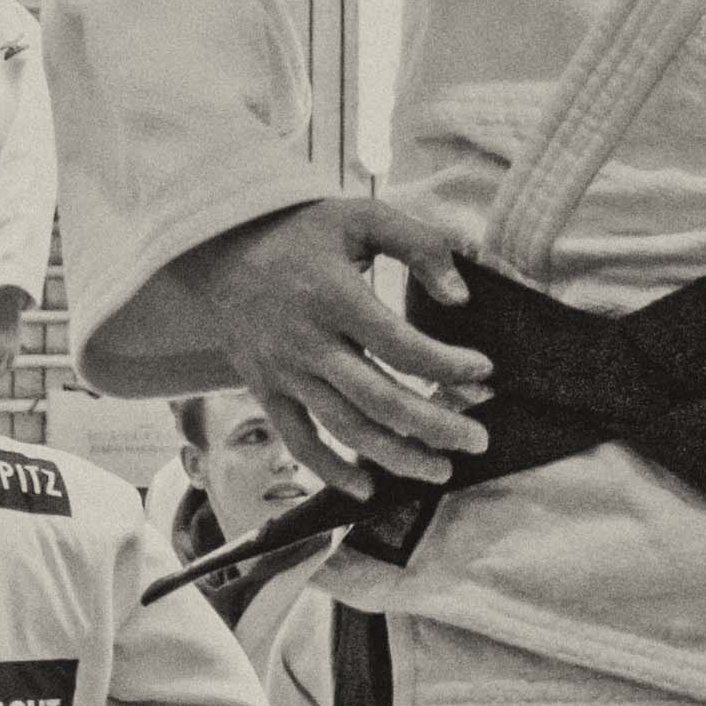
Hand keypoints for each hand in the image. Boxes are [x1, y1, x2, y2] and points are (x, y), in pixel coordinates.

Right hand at [172, 195, 494, 491]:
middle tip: (477, 440)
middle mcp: (308, 342)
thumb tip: (460, 296)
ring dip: (396, 456)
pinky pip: (299, 442)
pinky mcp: (268, 392)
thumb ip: (419, 246)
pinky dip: (331, 471)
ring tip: (440, 469)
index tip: (483, 372)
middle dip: (434, 425)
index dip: (446, 364)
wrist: (222, 248)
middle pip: (379, 398)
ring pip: (345, 428)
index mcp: (334, 296)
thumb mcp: (363, 217)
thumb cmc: (302, 230)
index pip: (400, 344)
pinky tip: (367, 488)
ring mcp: (285, 372)